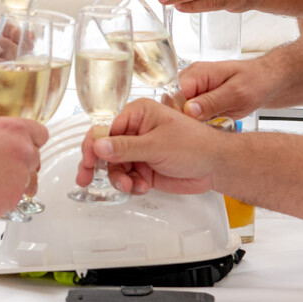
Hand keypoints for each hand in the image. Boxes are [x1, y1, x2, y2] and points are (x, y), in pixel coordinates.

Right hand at [0, 116, 47, 217]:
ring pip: (28, 180)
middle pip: (34, 157)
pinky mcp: (14, 197)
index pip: (40, 133)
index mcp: (15, 130)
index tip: (24, 145)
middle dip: (21, 162)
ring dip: (16, 181)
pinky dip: (5, 197)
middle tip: (2, 166)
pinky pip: (15, 197)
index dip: (30, 139)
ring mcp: (21, 176)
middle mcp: (23, 152)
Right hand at [74, 98, 226, 195]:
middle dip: (100, 166)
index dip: (93, 145)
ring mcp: (140, 150)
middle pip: (105, 148)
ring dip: (118, 178)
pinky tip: (142, 187)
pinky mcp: (144, 167)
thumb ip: (125, 147)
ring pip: (114, 166)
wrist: (215, 166)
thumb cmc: (195, 145)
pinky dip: (130, 185)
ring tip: (130, 186)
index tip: (87, 161)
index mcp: (138, 114)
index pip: (105, 128)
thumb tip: (98, 147)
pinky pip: (126, 177)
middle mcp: (136, 130)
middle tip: (87, 178)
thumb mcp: (157, 145)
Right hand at [178, 58, 280, 121]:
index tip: (190, 126)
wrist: (268, 82)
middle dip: (184, 120)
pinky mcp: (201, 103)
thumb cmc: (257, 81)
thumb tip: (188, 111)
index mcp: (197, 73)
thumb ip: (212, 102)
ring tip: (211, 128)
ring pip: (181, 113)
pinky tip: (212, 128)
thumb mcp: (237, 93)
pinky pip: (191, 117)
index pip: (173, 94)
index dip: (177, 112)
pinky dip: (199, 125)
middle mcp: (192, 81)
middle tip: (203, 130)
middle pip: (173, 105)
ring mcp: (196, 93)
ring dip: (192, 124)